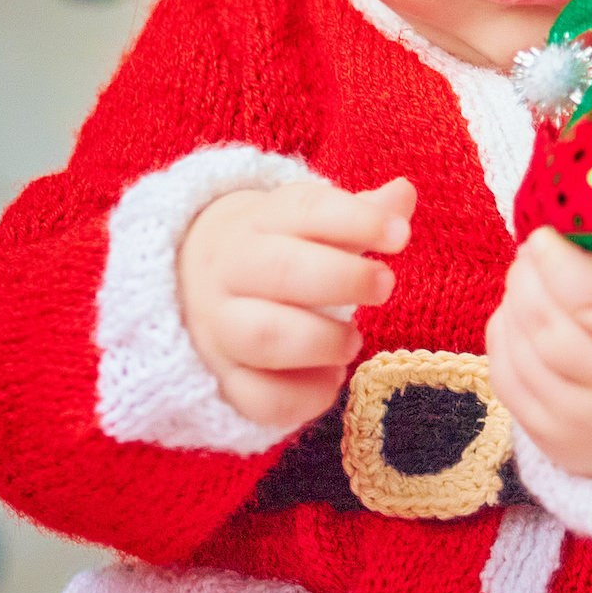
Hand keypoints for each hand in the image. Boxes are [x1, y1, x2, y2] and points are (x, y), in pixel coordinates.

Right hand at [177, 177, 413, 431]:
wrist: (188, 282)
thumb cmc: (271, 250)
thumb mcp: (305, 222)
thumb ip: (358, 213)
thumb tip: (403, 193)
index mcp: (256, 223)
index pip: (306, 211)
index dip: (357, 221)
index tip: (399, 236)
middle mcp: (231, 272)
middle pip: (282, 270)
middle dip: (343, 278)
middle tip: (384, 285)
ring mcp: (221, 328)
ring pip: (264, 337)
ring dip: (321, 340)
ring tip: (353, 340)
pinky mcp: (223, 380)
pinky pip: (260, 399)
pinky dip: (305, 396)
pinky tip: (331, 379)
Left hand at [485, 225, 591, 481]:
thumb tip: (588, 210)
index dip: (559, 264)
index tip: (543, 234)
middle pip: (550, 327)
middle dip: (528, 277)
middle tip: (529, 250)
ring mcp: (584, 424)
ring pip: (523, 351)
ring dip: (512, 302)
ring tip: (524, 276)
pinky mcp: (552, 442)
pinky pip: (506, 379)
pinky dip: (503, 337)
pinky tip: (516, 314)